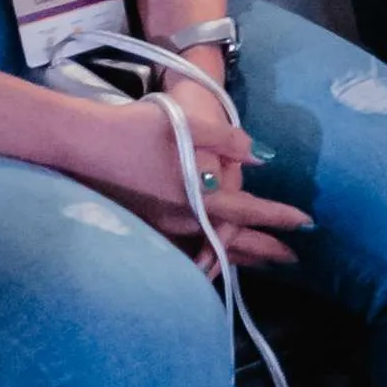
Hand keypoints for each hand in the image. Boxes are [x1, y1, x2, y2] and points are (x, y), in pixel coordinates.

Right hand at [71, 85, 306, 268]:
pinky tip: (210, 257)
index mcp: (198, 194)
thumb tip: (262, 156)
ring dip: (236, 256)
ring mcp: (160, 229)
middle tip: (291, 258)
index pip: (249, 211)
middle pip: (232, 241)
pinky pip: (184, 250)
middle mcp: (182, 219)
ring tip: (258, 261)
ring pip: (207, 250)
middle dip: (264, 249)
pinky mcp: (142, 228)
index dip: (279, 217)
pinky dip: (205, 255)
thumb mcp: (188, 124)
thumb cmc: (135, 128)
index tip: (306, 224)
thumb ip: (229, 140)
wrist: (79, 143)